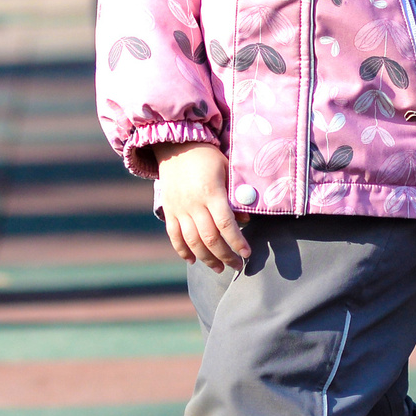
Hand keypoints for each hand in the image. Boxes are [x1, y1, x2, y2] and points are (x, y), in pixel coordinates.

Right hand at [157, 142, 251, 270]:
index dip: (237, 242)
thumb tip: (245, 220)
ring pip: (192, 241)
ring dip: (206, 258)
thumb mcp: (227, 170)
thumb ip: (235, 196)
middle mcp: (193, 203)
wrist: (176, 146)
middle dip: (225, 256)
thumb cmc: (207, 158)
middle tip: (237, 266)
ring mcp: (178, 208)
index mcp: (210, 192)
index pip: (225, 224)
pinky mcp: (168, 210)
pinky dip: (182, 250)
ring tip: (219, 268)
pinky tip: (192, 260)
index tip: (247, 254)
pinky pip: (174, 235)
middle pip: (209, 238)